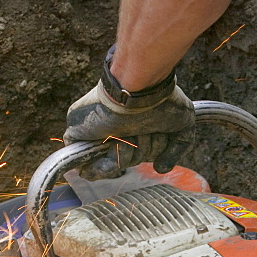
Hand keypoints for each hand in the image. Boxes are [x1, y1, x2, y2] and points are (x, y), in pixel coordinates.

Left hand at [63, 48, 194, 179]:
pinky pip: (88, 168)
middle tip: (143, 128)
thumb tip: (160, 169)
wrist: (139, 88)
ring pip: (109, 166)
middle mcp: (111, 130)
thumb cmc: (162, 100)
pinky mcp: (76, 136)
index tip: (153, 134)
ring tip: (131, 129)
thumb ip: (173, 152)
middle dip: (139, 151)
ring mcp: (93, 134)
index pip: (133, 156)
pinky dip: (105, 163)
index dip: (146, 152)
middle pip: (125, 163)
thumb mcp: (181, 129)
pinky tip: (115, 143)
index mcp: (129, 127)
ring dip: (126, 152)